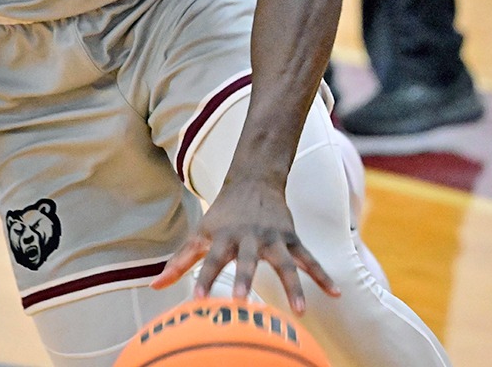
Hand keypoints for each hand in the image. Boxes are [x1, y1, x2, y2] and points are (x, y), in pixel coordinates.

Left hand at [152, 175, 338, 310]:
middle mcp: (248, 238)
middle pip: (247, 261)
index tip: (197, 301)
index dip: (202, 279)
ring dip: (294, 287)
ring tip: (301, 311)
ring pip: (285, 265)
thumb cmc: (222, 214)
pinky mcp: (291, 239)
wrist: (253, 180)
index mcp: (223, 237)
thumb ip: (180, 262)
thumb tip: (155, 286)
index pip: (209, 261)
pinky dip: (322, 276)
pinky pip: (309, 260)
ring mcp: (273, 239)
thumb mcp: (200, 234)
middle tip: (241, 303)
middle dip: (244, 281)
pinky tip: (336, 294)